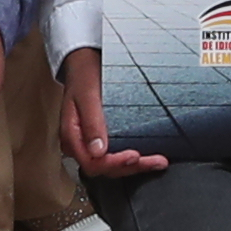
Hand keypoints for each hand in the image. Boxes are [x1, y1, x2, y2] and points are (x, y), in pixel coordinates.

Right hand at [60, 47, 166, 178]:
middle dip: (130, 167)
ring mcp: (90, 142)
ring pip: (111, 164)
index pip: (92, 162)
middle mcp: (80, 144)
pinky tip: (148, 157)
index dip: (114, 163)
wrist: (84, 64)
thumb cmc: (84, 77)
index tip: (134, 156)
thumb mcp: (88, 96)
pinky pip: (115, 154)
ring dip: (135, 166)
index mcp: (72, 136)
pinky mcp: (101, 138)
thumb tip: (97, 151)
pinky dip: (132, 158)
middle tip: (154, 162)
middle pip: (104, 167)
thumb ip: (91, 123)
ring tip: (158, 162)